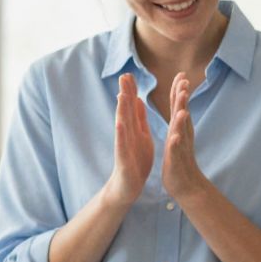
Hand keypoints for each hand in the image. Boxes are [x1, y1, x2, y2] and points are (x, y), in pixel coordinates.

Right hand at [104, 73, 154, 205]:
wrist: (128, 187)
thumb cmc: (135, 161)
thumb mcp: (141, 136)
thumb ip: (139, 119)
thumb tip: (137, 100)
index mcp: (133, 129)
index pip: (131, 107)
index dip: (131, 90)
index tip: (130, 74)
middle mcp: (126, 134)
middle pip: (125, 111)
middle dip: (125, 93)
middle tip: (124, 76)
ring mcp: (123, 146)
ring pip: (122, 125)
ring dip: (121, 109)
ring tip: (121, 94)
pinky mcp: (123, 159)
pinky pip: (122, 144)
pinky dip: (121, 133)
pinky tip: (119, 122)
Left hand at [159, 72, 209, 201]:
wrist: (185, 185)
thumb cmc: (179, 160)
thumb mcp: (177, 136)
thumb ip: (178, 120)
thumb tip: (181, 104)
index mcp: (178, 128)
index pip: (178, 106)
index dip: (178, 90)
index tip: (181, 73)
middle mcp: (181, 135)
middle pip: (182, 113)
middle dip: (182, 98)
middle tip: (184, 81)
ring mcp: (179, 148)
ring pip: (180, 131)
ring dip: (181, 119)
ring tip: (182, 107)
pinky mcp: (175, 161)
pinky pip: (175, 151)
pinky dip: (176, 144)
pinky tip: (175, 137)